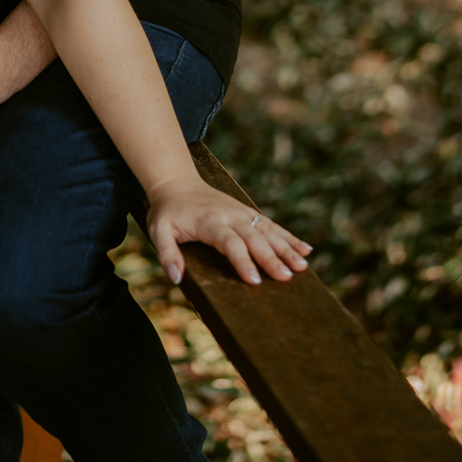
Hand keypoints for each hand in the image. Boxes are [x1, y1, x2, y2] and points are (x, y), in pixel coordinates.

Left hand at [146, 179, 312, 286]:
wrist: (177, 182)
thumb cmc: (167, 211)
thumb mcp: (158, 230)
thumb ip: (167, 253)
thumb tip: (176, 278)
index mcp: (209, 221)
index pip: (229, 242)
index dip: (242, 261)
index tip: (255, 280)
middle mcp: (230, 215)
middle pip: (253, 237)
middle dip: (271, 257)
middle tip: (287, 277)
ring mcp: (241, 213)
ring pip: (268, 230)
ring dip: (286, 248)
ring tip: (303, 266)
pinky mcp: (247, 213)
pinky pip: (271, 225)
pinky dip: (289, 237)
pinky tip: (304, 249)